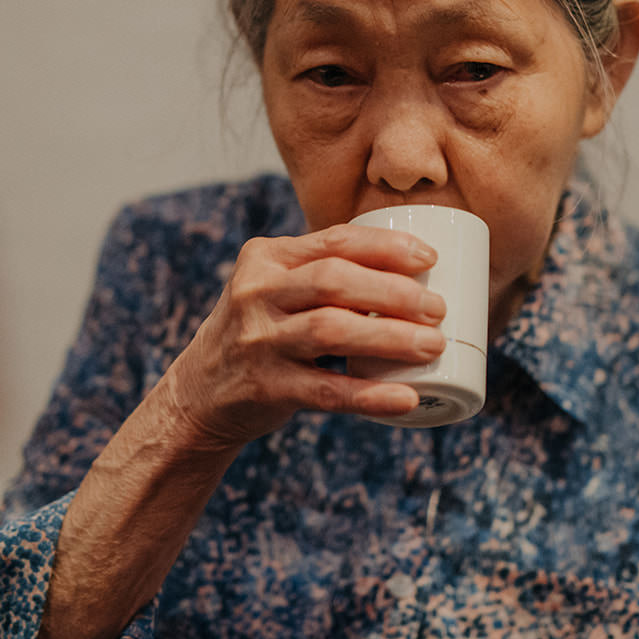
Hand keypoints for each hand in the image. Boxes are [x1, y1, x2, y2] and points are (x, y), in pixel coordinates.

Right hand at [160, 223, 447, 450]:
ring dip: (391, 337)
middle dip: (395, 292)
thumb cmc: (264, 329)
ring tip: (434, 345)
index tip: (430, 258)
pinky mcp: (265, 387)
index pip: (334, 241)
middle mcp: (256, 293)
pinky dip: (371, 394)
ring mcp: (257, 341)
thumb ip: (324, 271)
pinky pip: (326, 391)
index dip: (386, 247)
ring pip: (331, 331)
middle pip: (335, 281)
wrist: (200, 390)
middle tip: (438, 308)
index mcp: (266, 258)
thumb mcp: (275, 287)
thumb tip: (417, 268)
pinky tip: (407, 397)